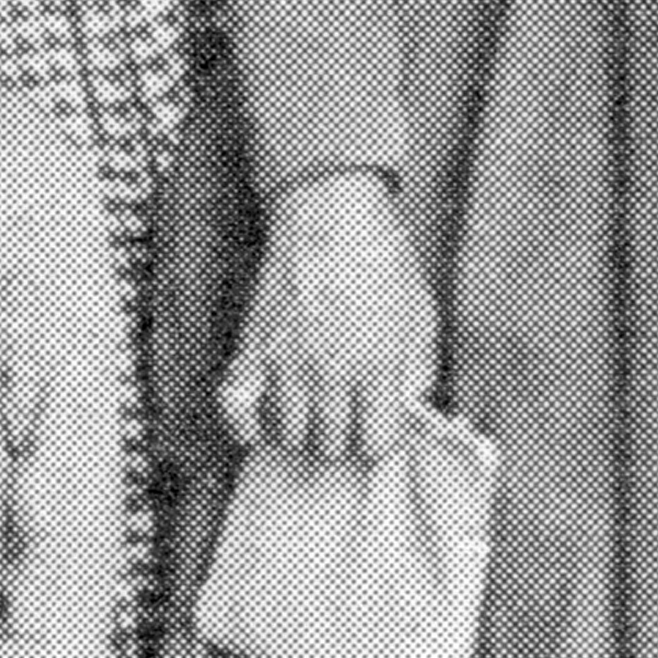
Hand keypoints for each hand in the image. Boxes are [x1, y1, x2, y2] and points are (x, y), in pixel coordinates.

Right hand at [219, 170, 437, 462]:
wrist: (329, 209)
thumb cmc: (381, 255)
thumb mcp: (421, 314)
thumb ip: (419, 371)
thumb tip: (412, 411)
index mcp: (377, 366)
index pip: (377, 445)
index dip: (381, 441)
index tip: (380, 427)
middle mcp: (329, 372)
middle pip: (331, 448)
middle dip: (344, 438)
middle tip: (347, 415)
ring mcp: (284, 362)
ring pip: (288, 436)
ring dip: (302, 431)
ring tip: (312, 410)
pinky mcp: (251, 347)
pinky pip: (237, 410)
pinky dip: (247, 424)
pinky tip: (263, 419)